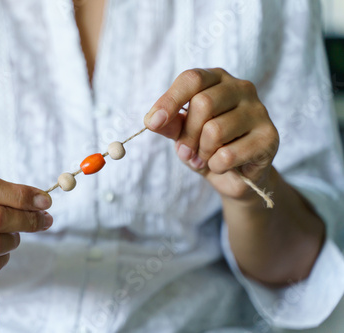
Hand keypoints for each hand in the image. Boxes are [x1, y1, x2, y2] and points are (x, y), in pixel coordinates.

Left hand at [144, 68, 278, 201]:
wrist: (236, 176)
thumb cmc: (207, 146)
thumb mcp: (182, 133)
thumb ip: (169, 124)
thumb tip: (153, 120)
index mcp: (217, 79)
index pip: (192, 79)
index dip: (169, 101)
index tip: (152, 123)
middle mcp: (241, 88)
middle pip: (203, 103)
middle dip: (187, 134)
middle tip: (186, 150)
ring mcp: (259, 111)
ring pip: (215, 131)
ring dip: (202, 152)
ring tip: (206, 157)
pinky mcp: (269, 137)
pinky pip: (228, 155)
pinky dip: (217, 166)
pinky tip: (223, 165)